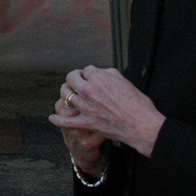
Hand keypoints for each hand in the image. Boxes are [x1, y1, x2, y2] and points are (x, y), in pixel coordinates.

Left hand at [50, 65, 165, 159]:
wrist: (142, 126)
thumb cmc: (137, 104)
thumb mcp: (124, 80)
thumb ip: (109, 74)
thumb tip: (101, 72)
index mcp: (98, 78)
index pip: (86, 69)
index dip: (90, 73)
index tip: (92, 77)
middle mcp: (88, 90)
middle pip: (71, 78)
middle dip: (75, 78)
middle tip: (78, 81)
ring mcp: (85, 107)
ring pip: (66, 95)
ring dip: (66, 93)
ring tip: (68, 93)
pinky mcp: (86, 122)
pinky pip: (67, 121)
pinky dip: (58, 119)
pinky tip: (53, 117)